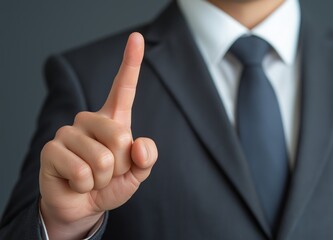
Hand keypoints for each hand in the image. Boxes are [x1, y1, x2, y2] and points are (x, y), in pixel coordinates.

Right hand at [39, 32, 157, 239]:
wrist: (84, 205)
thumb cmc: (111, 184)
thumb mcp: (137, 173)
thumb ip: (146, 158)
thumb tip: (138, 146)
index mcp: (113, 120)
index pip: (124, 88)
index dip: (131, 63)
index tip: (137, 38)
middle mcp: (90, 120)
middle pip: (120, 136)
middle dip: (121, 165)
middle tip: (109, 172)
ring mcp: (68, 132)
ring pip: (102, 158)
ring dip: (103, 178)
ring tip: (93, 178)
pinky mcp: (51, 149)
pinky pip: (81, 171)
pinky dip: (86, 185)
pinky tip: (77, 182)